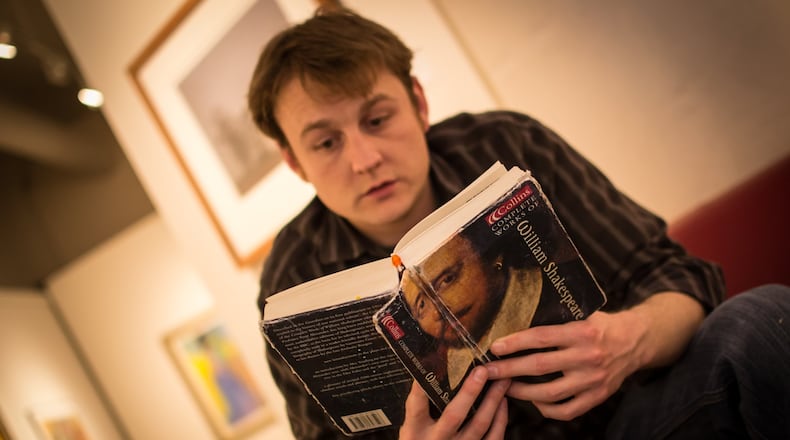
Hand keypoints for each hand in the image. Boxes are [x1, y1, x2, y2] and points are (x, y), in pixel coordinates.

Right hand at [400, 366, 509, 439]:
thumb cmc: (423, 439)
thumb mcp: (414, 428)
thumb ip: (422, 406)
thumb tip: (432, 370)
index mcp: (415, 431)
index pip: (416, 406)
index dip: (421, 387)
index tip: (430, 364)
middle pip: (454, 415)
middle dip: (469, 392)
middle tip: (481, 370)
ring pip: (479, 425)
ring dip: (492, 400)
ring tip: (502, 380)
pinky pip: (493, 438)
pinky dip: (500, 420)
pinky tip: (503, 403)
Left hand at [485, 310, 644, 420]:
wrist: (636, 341)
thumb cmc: (602, 325)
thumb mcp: (582, 314)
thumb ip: (556, 320)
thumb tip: (516, 321)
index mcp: (581, 332)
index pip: (541, 337)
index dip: (515, 343)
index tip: (494, 347)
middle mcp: (587, 357)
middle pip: (540, 366)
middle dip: (509, 369)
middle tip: (488, 371)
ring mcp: (593, 380)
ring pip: (550, 393)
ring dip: (522, 392)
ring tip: (505, 387)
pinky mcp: (598, 396)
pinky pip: (567, 410)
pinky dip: (547, 409)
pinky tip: (534, 401)